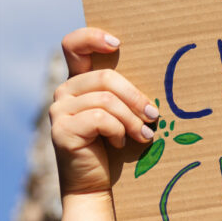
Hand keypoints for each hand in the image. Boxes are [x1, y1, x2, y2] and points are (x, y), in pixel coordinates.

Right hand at [50, 27, 158, 195]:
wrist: (96, 183)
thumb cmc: (116, 145)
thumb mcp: (122, 113)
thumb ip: (126, 93)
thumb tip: (162, 71)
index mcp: (79, 81)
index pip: (73, 45)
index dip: (92, 37)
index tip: (118, 43)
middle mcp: (64, 92)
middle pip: (105, 77)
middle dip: (136, 97)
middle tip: (154, 116)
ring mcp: (59, 110)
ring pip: (107, 100)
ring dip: (132, 120)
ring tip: (145, 135)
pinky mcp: (61, 130)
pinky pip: (101, 119)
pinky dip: (120, 131)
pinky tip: (123, 143)